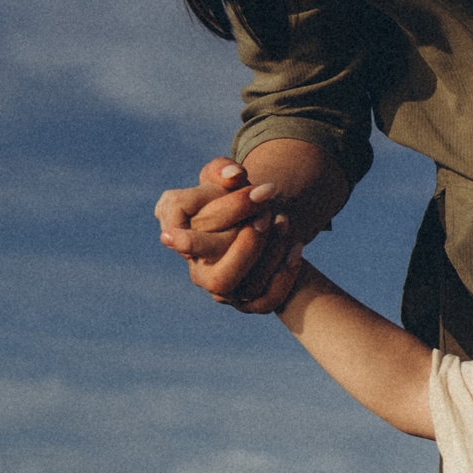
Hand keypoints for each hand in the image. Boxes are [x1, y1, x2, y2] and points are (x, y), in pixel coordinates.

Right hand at [156, 156, 306, 312]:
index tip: (248, 184)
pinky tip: (297, 247)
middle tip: (267, 212)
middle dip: (245, 243)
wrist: (258, 226)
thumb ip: (222, 169)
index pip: (185, 228)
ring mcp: (220, 289)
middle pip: (212, 268)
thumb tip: (234, 175)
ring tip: (284, 220)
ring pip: (237, 285)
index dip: (222, 208)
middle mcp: (195, 267)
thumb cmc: (234, 198)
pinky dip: (284, 277)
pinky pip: (264, 301)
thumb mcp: (226, 178)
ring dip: (267, 255)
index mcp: (176, 232)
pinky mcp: (247, 302)